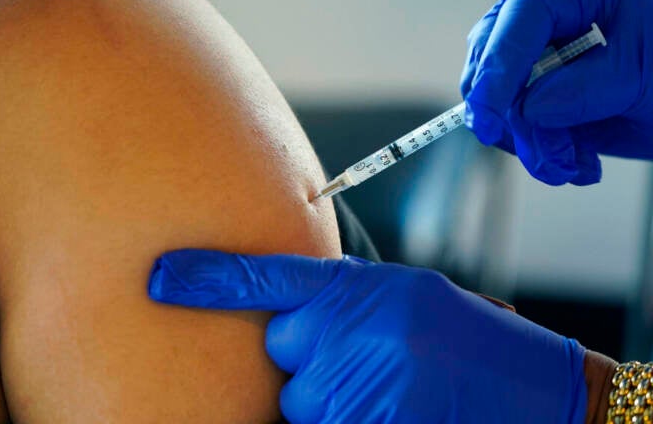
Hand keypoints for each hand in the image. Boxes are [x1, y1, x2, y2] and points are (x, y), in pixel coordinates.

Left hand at [149, 250, 586, 422]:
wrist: (527, 388)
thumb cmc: (463, 335)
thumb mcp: (401, 296)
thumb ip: (339, 301)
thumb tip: (286, 315)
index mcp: (357, 289)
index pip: (266, 279)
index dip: (208, 279)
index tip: (159, 276)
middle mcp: (348, 334)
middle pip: (283, 352)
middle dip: (311, 357)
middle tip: (367, 356)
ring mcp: (355, 387)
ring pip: (302, 398)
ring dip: (331, 396)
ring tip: (389, 385)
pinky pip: (323, 420)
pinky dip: (349, 414)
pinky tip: (393, 403)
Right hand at [461, 0, 652, 185]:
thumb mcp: (639, 73)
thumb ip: (582, 90)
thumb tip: (529, 109)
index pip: (514, 26)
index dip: (495, 74)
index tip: (488, 123)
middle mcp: (544, 26)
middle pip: (492, 71)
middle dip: (517, 123)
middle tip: (548, 159)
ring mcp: (540, 67)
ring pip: (502, 111)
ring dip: (536, 148)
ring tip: (574, 166)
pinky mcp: (542, 102)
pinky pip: (520, 133)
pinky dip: (546, 156)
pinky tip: (579, 163)